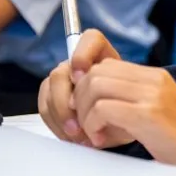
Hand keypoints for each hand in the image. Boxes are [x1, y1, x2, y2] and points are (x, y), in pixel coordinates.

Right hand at [38, 29, 127, 146]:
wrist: (125, 125)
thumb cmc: (131, 110)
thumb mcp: (131, 103)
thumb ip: (117, 96)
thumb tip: (99, 103)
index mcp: (102, 57)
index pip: (90, 40)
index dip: (82, 55)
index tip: (82, 76)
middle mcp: (79, 66)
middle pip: (61, 72)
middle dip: (66, 101)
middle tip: (79, 123)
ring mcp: (64, 81)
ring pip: (49, 91)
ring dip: (61, 116)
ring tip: (79, 135)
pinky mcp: (53, 98)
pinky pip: (45, 107)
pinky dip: (57, 124)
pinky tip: (72, 135)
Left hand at [73, 60, 175, 166]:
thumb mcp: (155, 109)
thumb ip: (131, 98)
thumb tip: (91, 99)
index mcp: (155, 76)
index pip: (106, 64)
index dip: (87, 86)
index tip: (86, 109)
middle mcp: (153, 80)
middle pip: (96, 73)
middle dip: (80, 100)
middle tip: (84, 123)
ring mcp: (152, 95)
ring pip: (95, 86)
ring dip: (85, 113)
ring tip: (94, 133)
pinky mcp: (147, 114)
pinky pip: (102, 109)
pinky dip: (93, 125)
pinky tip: (101, 139)